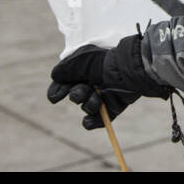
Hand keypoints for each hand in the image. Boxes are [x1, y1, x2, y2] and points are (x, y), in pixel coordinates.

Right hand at [47, 35, 169, 129]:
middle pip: (75, 96)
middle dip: (77, 95)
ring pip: (87, 107)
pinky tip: (88, 120)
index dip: (58, 91)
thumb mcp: (79, 61)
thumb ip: (64, 70)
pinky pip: (99, 119)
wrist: (127, 70)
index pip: (66, 82)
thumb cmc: (102, 62)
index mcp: (85, 68)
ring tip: (97, 99)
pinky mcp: (114, 105)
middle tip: (84, 91)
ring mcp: (104, 94)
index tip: (56, 97)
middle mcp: (94, 81)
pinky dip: (92, 122)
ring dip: (89, 105)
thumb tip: (55, 77)